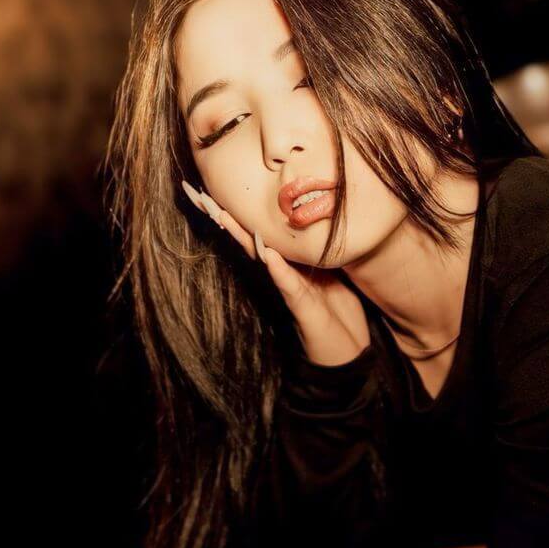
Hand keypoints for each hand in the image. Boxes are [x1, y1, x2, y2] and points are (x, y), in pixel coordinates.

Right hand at [181, 179, 370, 366]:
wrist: (347, 356)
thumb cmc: (339, 315)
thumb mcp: (332, 276)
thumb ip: (318, 254)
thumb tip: (315, 222)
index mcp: (290, 265)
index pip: (261, 234)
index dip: (240, 213)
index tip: (215, 190)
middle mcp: (284, 275)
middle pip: (251, 241)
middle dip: (227, 219)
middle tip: (201, 196)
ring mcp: (290, 291)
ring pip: (262, 260)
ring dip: (244, 238)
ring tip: (224, 216)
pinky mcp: (302, 309)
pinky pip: (288, 285)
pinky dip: (279, 270)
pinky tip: (268, 255)